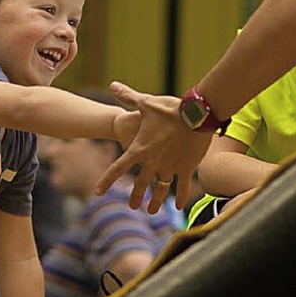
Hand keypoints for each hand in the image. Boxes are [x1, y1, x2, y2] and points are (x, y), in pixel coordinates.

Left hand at [96, 81, 213, 213]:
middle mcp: (152, 163)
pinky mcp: (187, 168)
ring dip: (155, 201)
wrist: (197, 115)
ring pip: (160, 190)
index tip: (97, 191)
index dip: (106, 181)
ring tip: (151, 211)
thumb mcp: (147, 103)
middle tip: (132, 206)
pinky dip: (180, 197)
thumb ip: (129, 97)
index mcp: (139, 150)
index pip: (117, 169)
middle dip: (135, 196)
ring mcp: (170, 168)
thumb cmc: (170, 109)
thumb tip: (113, 85)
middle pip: (140, 185)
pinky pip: (182, 187)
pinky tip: (178, 207)